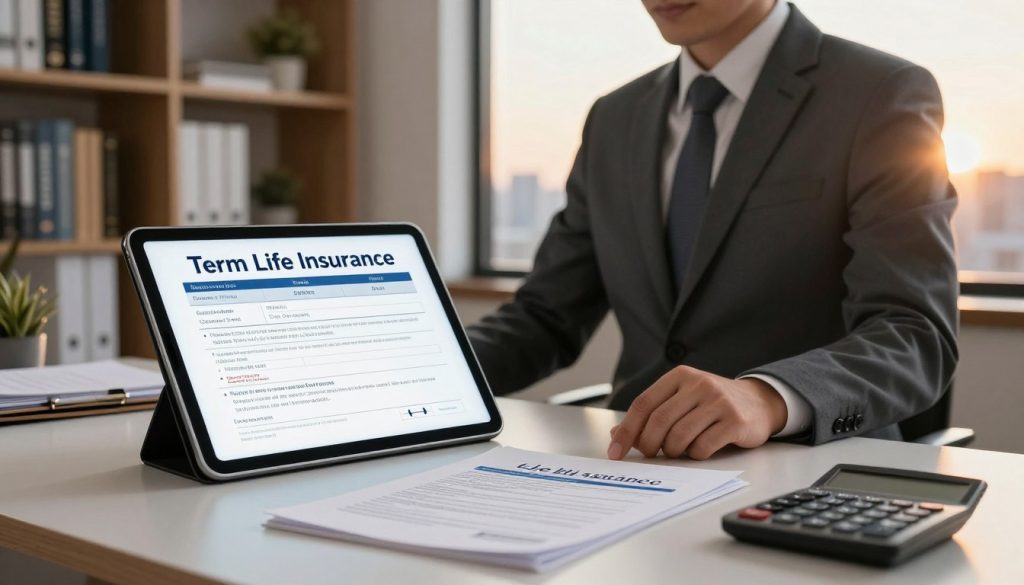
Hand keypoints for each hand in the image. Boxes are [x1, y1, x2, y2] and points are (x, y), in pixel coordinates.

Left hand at [607, 366, 786, 460]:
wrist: (759, 402)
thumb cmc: (712, 404)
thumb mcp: (681, 400)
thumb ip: (651, 414)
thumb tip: (616, 435)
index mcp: (680, 376)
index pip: (643, 404)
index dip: (626, 430)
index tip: (615, 452)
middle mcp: (698, 384)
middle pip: (659, 421)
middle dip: (648, 444)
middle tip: (650, 454)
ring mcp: (718, 402)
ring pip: (679, 436)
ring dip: (673, 451)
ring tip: (678, 450)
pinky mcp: (735, 421)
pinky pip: (702, 447)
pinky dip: (695, 454)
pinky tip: (700, 449)